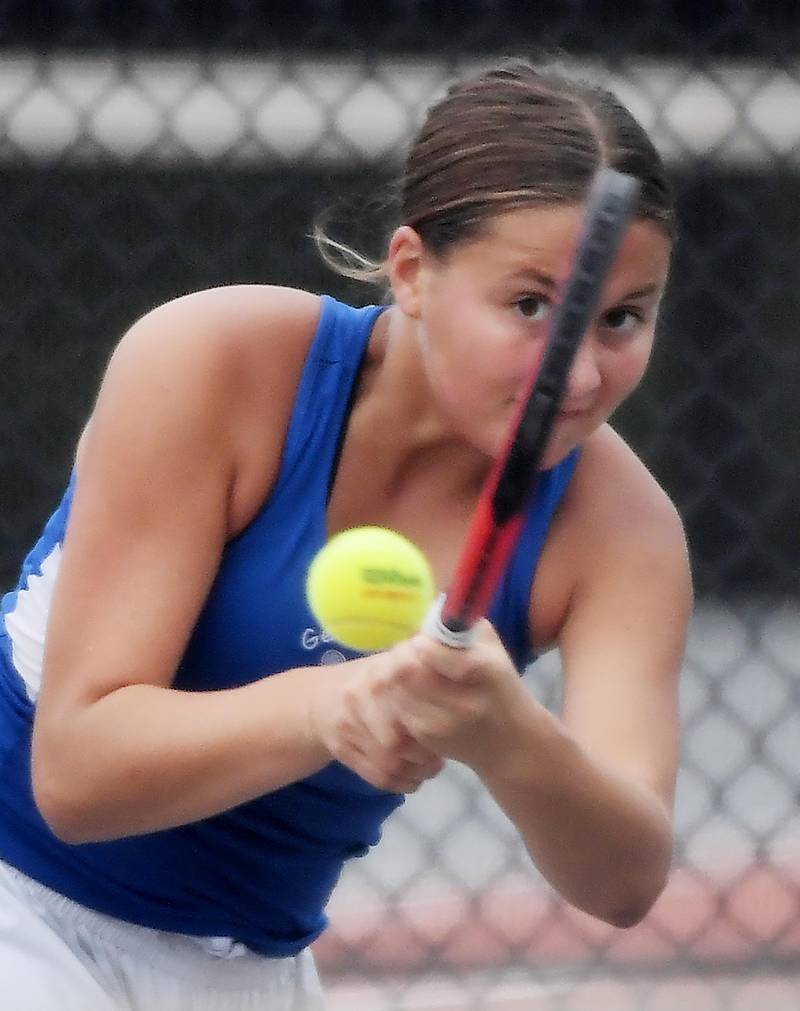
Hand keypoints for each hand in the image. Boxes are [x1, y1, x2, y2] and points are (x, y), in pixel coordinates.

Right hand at [307, 655, 444, 792]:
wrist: (325, 699)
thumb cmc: (378, 681)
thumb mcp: (400, 665)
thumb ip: (428, 666)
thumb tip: (462, 665)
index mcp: (378, 673)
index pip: (410, 702)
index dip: (432, 721)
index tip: (450, 728)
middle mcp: (358, 697)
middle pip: (399, 739)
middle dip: (426, 753)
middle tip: (442, 755)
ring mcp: (346, 725)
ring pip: (390, 763)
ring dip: (417, 771)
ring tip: (432, 766)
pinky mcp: (341, 750)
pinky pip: (377, 777)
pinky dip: (402, 782)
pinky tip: (414, 777)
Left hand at [381, 620, 531, 769]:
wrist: (510, 740)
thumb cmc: (499, 684)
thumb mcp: (492, 648)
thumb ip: (461, 625)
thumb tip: (429, 612)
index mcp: (482, 671)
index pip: (430, 653)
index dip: (419, 643)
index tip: (421, 640)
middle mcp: (463, 702)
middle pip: (406, 672)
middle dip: (401, 656)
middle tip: (407, 652)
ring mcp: (443, 725)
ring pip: (396, 691)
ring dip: (396, 677)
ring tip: (410, 672)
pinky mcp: (428, 740)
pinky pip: (397, 710)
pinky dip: (399, 697)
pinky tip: (412, 693)